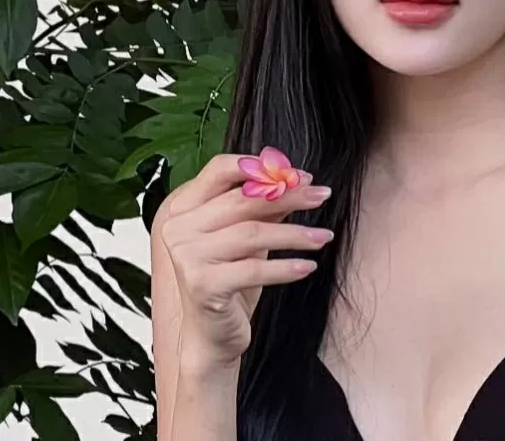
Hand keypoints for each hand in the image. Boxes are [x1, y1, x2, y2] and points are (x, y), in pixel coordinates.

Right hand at [152, 152, 332, 367]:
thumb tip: (298, 179)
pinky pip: (254, 269)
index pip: (219, 170)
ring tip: (323, 237)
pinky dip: (286, 267)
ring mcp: (188, 257)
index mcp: (184, 208)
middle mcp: (180, 229)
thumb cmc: (229, 280)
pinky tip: (308, 266)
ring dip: (295, 234)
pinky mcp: (202, 285)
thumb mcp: (248, 238)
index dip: (261, 168)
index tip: (298, 174)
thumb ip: (265, 208)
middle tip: (322, 195)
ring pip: (253, 234)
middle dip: (289, 196)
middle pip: (243, 201)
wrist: (211, 336)